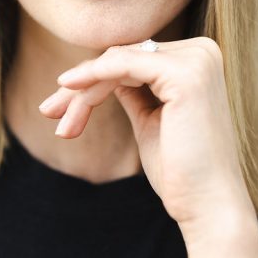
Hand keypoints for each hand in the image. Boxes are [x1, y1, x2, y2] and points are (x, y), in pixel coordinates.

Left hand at [38, 36, 253, 227]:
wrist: (208, 206)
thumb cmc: (180, 170)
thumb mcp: (151, 119)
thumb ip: (134, 91)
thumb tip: (104, 73)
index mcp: (199, 59)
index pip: (134, 57)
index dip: (94, 79)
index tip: (61, 107)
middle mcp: (202, 51)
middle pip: (123, 56)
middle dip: (82, 85)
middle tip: (49, 112)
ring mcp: (196, 60)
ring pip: (118, 61)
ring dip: (82, 91)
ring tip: (60, 121)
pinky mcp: (185, 74)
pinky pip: (124, 65)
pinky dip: (93, 76)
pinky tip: (68, 86)